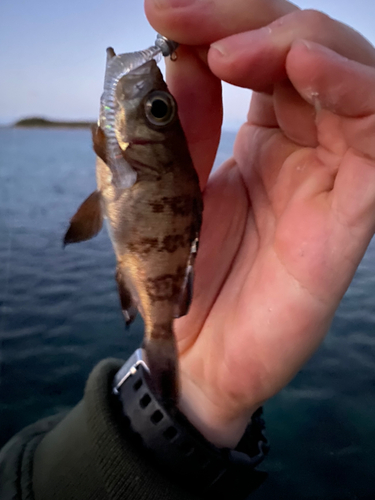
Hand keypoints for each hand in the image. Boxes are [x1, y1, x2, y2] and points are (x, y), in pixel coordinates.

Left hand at [145, 0, 374, 446]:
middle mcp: (306, 150)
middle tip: (192, 28)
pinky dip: (354, 94)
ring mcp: (333, 178)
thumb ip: (182, 127)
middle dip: (252, 23)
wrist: (195, 353)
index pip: (260, 53)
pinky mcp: (353, 215)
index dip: (219, 19)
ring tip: (239, 51)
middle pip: (308, 51)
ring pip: (352, 81)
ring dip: (301, 45)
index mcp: (263, 140)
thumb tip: (183, 56)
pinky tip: (304, 71)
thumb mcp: (167, 188)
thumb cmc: (181, 275)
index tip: (163, 10)